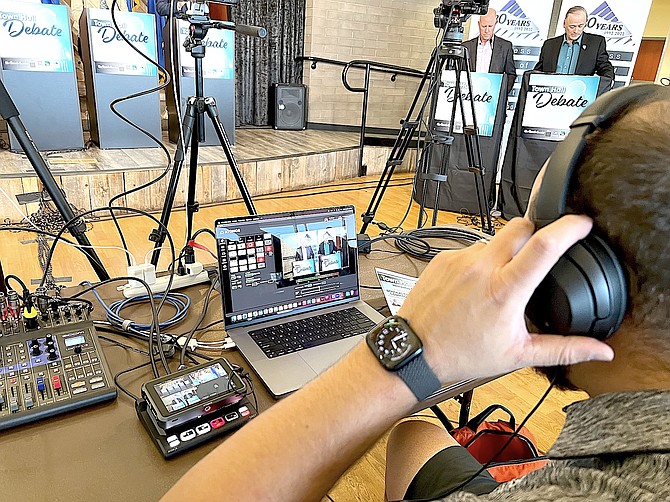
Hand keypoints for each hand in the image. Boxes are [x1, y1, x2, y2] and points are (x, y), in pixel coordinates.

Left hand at [398, 216, 613, 383]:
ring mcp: (459, 259)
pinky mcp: (443, 258)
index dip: (568, 227)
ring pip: (493, 238)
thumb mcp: (517, 354)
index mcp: (505, 289)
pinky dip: (479, 261)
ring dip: (504, 252)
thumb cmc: (461, 353)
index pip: (544, 245)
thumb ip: (564, 349)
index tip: (581, 222)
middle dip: (535, 233)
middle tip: (537, 255)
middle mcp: (481, 267)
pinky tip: (475, 285)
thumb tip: (600, 350)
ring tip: (499, 282)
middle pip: (520, 226)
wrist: (414, 351)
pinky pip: (470, 248)